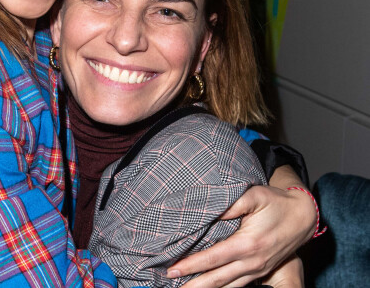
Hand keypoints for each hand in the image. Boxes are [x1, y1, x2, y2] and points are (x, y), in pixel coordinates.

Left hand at [165, 183, 315, 286]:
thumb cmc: (276, 202)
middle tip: (171, 284)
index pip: (213, 258)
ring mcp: (258, 269)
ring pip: (228, 286)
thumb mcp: (253, 196)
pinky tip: (210, 287)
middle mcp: (253, 262)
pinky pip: (239, 285)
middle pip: (218, 279)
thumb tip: (208, 210)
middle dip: (193, 284)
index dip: (191, 265)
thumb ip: (230, 204)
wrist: (304, 216)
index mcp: (248, 244)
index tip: (172, 269)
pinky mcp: (262, 271)